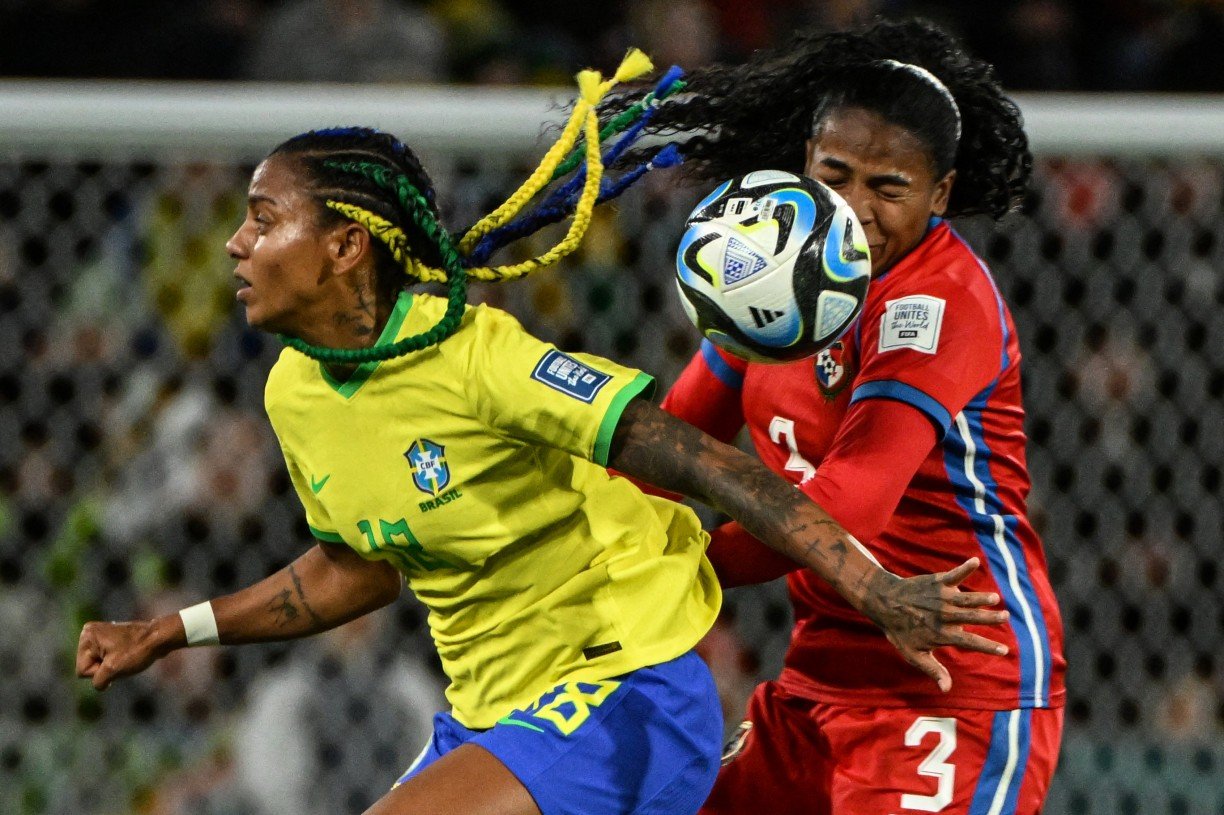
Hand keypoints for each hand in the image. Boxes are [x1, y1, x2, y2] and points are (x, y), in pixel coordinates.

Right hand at [76, 619, 171, 690]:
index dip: (100, 672)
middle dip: (104, 669)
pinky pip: (106, 659)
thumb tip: (99, 684)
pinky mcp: (110, 638)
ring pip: (97, 664)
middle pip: (87, 666)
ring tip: (126, 657)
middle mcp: (90, 633)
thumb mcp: (113, 670)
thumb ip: (98, 681)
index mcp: (87, 636)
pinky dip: (116, 661)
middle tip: (122, 659)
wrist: (160, 638)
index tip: (116, 661)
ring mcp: (100, 634)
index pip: (82, 670)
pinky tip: (127, 655)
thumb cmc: (137, 652)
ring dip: (111, 666)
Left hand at [857, 557, 1008, 692]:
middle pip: (971, 617)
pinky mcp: (937, 582)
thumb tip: (946, 690)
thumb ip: (932, 670)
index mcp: (941, 634)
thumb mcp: (914, 654)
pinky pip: (953, 574)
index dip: (987, 647)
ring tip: (996, 598)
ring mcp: (940, 597)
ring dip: (981, 597)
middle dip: (989, 618)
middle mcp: (943, 615)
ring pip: (966, 598)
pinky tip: (976, 561)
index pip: (969, 642)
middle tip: (1006, 616)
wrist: (884, 602)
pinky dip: (964, 568)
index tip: (1004, 650)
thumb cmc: (900, 631)